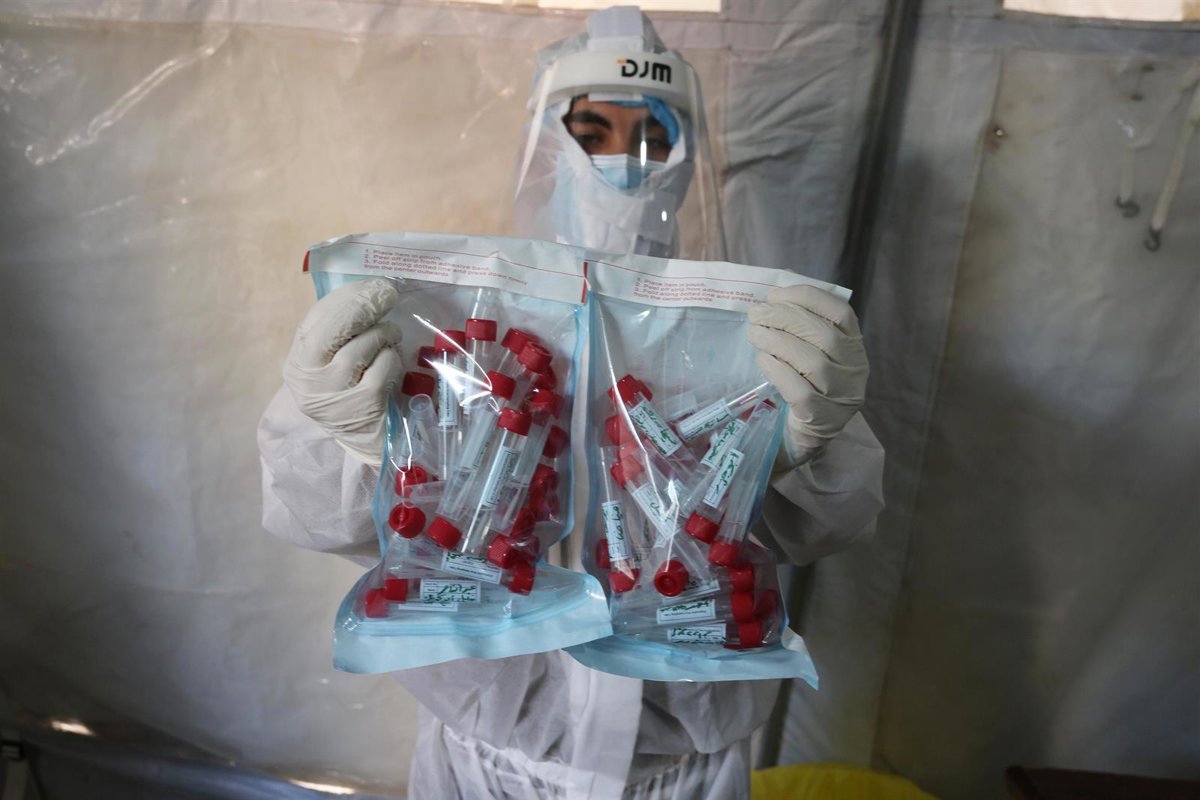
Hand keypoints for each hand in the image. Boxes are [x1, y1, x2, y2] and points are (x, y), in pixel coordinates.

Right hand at [283, 278, 403, 464]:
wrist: (361, 441)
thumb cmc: (348, 393)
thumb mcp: (330, 365)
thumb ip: (338, 334)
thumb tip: (366, 293)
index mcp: (298, 364)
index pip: (316, 320)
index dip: (345, 297)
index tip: (370, 285)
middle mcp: (309, 380)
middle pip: (332, 330)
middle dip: (362, 306)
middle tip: (387, 293)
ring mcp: (335, 394)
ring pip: (362, 346)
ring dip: (383, 333)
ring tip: (390, 334)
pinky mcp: (363, 405)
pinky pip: (383, 366)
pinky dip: (392, 357)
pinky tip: (392, 361)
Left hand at [747, 284, 867, 464]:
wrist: (805, 434)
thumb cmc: (804, 382)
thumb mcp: (808, 349)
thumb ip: (799, 319)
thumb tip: (775, 285)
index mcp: (854, 345)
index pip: (841, 312)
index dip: (807, 298)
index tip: (774, 295)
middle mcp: (855, 369)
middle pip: (824, 335)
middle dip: (784, 318)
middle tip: (755, 314)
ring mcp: (842, 396)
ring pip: (812, 362)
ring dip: (777, 342)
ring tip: (754, 334)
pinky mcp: (822, 418)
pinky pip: (799, 390)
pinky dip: (777, 370)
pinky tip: (762, 360)